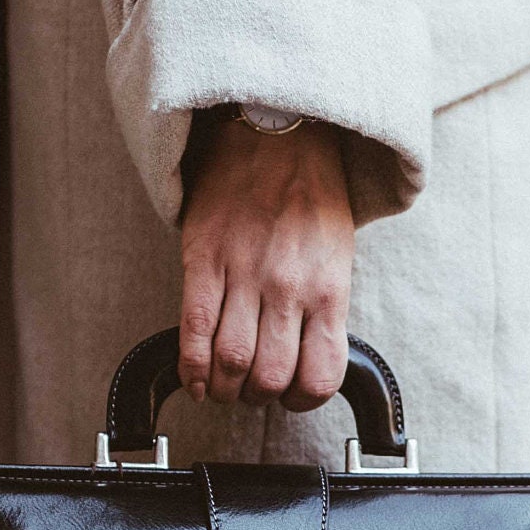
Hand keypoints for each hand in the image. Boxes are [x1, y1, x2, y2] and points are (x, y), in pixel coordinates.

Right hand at [178, 111, 354, 408]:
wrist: (275, 129)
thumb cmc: (310, 189)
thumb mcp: (337, 252)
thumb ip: (322, 304)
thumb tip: (305, 354)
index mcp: (328, 288)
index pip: (320, 375)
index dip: (303, 400)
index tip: (291, 396)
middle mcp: (289, 286)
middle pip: (269, 377)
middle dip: (258, 397)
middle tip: (252, 390)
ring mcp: (244, 273)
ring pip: (230, 362)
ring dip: (224, 388)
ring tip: (224, 385)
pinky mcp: (204, 258)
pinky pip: (193, 329)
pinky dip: (192, 367)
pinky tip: (196, 380)